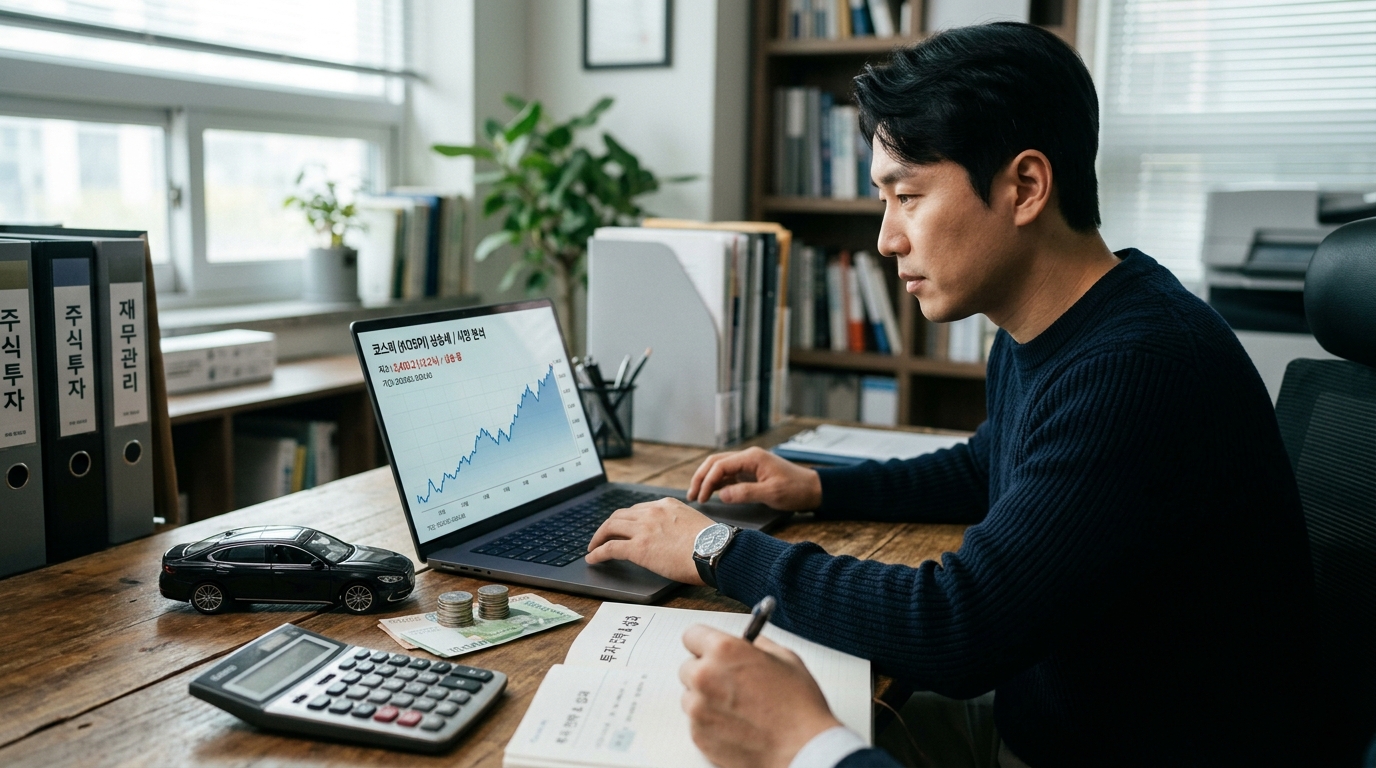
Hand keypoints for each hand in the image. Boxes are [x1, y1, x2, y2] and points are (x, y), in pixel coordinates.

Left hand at [584, 498, 714, 583]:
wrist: (715, 551)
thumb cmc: (712, 544)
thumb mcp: (694, 523)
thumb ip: (680, 525)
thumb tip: (676, 538)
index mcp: (666, 505)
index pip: (638, 509)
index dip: (627, 519)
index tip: (622, 527)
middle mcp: (652, 512)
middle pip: (620, 515)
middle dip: (608, 526)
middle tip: (602, 536)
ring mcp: (643, 529)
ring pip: (610, 527)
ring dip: (598, 537)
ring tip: (593, 547)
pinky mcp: (638, 548)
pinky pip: (610, 548)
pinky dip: (597, 553)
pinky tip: (592, 559)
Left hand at [679, 625, 841, 767]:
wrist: (802, 749)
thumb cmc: (798, 707)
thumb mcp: (785, 659)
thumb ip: (757, 646)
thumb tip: (748, 643)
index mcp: (724, 651)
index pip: (692, 636)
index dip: (704, 643)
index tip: (710, 650)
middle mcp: (705, 676)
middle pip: (688, 667)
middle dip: (706, 672)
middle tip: (729, 683)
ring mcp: (698, 708)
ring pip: (690, 696)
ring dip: (705, 699)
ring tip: (736, 707)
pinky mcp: (698, 735)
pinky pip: (695, 721)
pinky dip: (710, 722)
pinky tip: (736, 724)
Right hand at [688, 446, 822, 510]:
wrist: (813, 489)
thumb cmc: (796, 490)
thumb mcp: (771, 494)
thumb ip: (745, 493)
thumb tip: (721, 495)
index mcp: (752, 457)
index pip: (720, 465)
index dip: (707, 481)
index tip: (701, 497)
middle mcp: (748, 457)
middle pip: (715, 462)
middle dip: (701, 477)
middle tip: (691, 495)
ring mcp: (749, 464)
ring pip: (720, 467)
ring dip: (707, 479)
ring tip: (697, 495)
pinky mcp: (751, 472)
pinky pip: (729, 475)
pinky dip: (717, 483)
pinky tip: (711, 494)